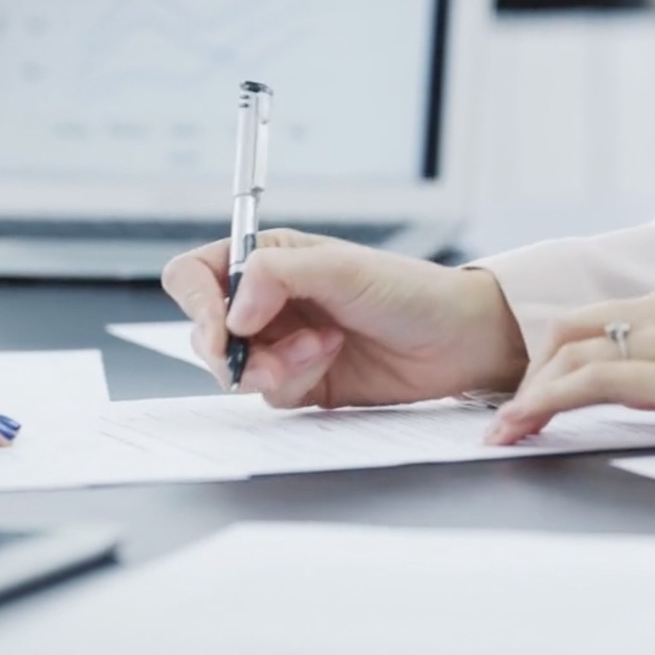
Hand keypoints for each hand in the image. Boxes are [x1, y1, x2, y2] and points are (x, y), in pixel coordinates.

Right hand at [161, 229, 527, 407]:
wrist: (457, 342)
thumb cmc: (409, 291)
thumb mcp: (341, 267)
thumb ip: (276, 275)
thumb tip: (232, 311)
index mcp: (269, 260)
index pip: (197, 276)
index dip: (198, 304)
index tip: (223, 331)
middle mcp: (268, 301)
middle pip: (206, 330)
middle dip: (233, 350)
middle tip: (265, 359)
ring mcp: (282, 343)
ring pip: (236, 369)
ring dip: (273, 366)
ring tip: (322, 349)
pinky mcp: (300, 381)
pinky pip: (270, 394)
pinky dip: (294, 382)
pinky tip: (331, 362)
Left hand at [485, 284, 654, 452]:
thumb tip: (633, 391)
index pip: (594, 323)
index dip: (554, 358)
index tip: (529, 393)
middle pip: (569, 333)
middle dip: (529, 376)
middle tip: (508, 418)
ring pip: (571, 355)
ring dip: (527, 395)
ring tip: (501, 433)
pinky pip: (591, 382)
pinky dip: (547, 402)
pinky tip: (526, 425)